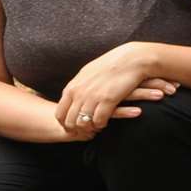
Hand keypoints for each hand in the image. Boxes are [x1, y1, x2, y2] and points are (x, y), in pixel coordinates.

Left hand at [55, 44, 177, 138]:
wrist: (130, 59)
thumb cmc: (110, 65)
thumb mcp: (87, 74)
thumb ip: (78, 86)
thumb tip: (72, 94)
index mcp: (72, 88)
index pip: (60, 114)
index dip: (65, 125)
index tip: (74, 128)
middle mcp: (79, 93)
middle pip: (70, 122)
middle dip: (77, 130)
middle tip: (86, 131)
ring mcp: (92, 97)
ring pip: (83, 124)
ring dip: (90, 128)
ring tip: (96, 127)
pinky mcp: (107, 100)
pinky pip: (99, 121)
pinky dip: (101, 125)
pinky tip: (105, 123)